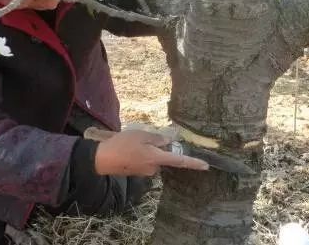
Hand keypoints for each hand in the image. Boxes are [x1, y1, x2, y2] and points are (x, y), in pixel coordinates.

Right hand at [93, 130, 209, 175]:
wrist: (101, 159)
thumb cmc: (121, 145)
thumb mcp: (141, 135)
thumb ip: (157, 139)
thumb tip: (168, 142)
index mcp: (156, 158)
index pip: (180, 161)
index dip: (193, 163)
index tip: (206, 166)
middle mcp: (153, 168)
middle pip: (163, 156)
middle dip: (157, 148)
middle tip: (141, 138)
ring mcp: (145, 172)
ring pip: (153, 158)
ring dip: (147, 150)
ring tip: (131, 143)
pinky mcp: (137, 173)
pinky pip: (144, 161)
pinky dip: (139, 154)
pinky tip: (128, 149)